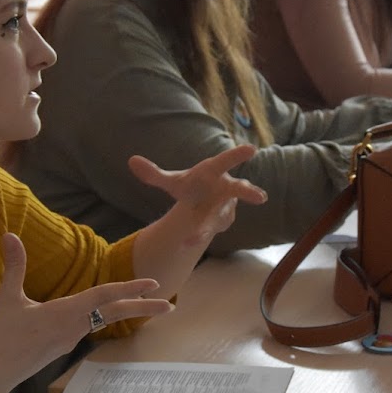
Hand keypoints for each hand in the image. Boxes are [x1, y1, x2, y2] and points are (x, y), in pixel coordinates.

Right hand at [0, 234, 174, 391]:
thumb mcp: (6, 298)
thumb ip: (13, 265)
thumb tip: (9, 234)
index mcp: (65, 313)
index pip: (105, 296)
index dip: (130, 287)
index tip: (154, 284)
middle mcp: (74, 327)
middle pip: (116, 313)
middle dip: (144, 307)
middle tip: (171, 305)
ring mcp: (70, 339)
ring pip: (103, 319)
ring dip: (124, 310)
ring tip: (144, 303)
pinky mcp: (62, 346)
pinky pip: (88, 327)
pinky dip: (103, 316)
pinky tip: (103, 312)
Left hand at [128, 145, 267, 247]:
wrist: (202, 204)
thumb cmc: (192, 186)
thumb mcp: (173, 181)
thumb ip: (154, 174)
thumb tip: (131, 160)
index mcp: (213, 172)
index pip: (226, 161)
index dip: (237, 155)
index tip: (251, 149)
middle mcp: (225, 188)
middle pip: (239, 189)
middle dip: (249, 192)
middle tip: (260, 197)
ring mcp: (225, 207)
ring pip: (220, 216)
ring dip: (206, 227)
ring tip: (194, 237)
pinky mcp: (221, 222)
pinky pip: (210, 229)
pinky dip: (197, 235)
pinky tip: (185, 242)